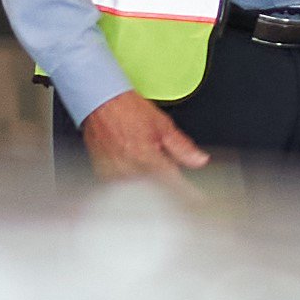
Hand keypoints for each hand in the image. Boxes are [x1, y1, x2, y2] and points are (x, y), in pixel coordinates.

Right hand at [78, 92, 210, 185]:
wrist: (100, 101)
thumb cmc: (128, 109)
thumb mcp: (162, 125)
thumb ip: (182, 147)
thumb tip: (200, 160)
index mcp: (147, 156)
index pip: (172, 183)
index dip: (186, 192)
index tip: (195, 198)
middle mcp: (129, 167)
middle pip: (156, 188)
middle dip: (164, 182)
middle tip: (162, 165)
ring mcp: (114, 172)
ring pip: (139, 188)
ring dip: (147, 181)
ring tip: (141, 157)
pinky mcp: (104, 174)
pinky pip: (122, 185)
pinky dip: (131, 179)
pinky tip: (132, 164)